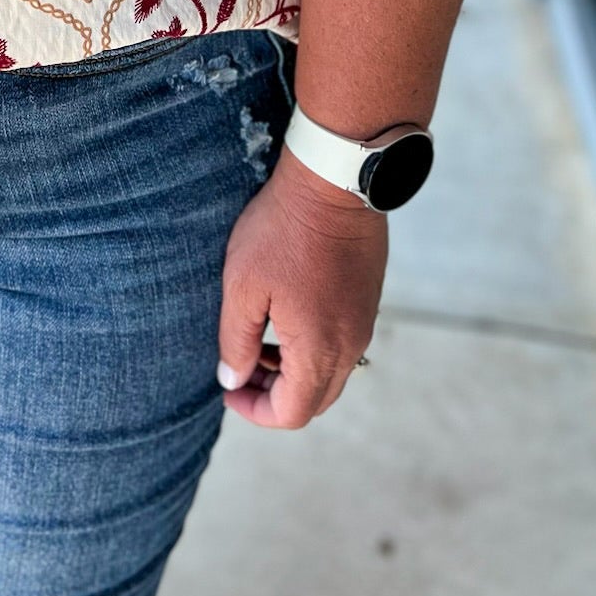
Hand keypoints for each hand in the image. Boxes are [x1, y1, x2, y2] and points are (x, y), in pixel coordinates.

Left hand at [217, 146, 385, 428]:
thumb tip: (232, 380)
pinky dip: (311, 348)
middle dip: (274, 395)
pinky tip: (283, 317)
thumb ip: (235, 341)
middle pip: (315, 400)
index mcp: (319, 349)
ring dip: (292, 371)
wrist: (332, 183)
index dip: (256, 412)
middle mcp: (350, 345)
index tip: (228, 391)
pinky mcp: (367, 301)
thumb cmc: (282, 232)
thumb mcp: (242, 286)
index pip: (292, 413)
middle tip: (240, 370)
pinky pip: (341, 344)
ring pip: (330, 373)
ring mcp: (363, 323)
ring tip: (256, 341)